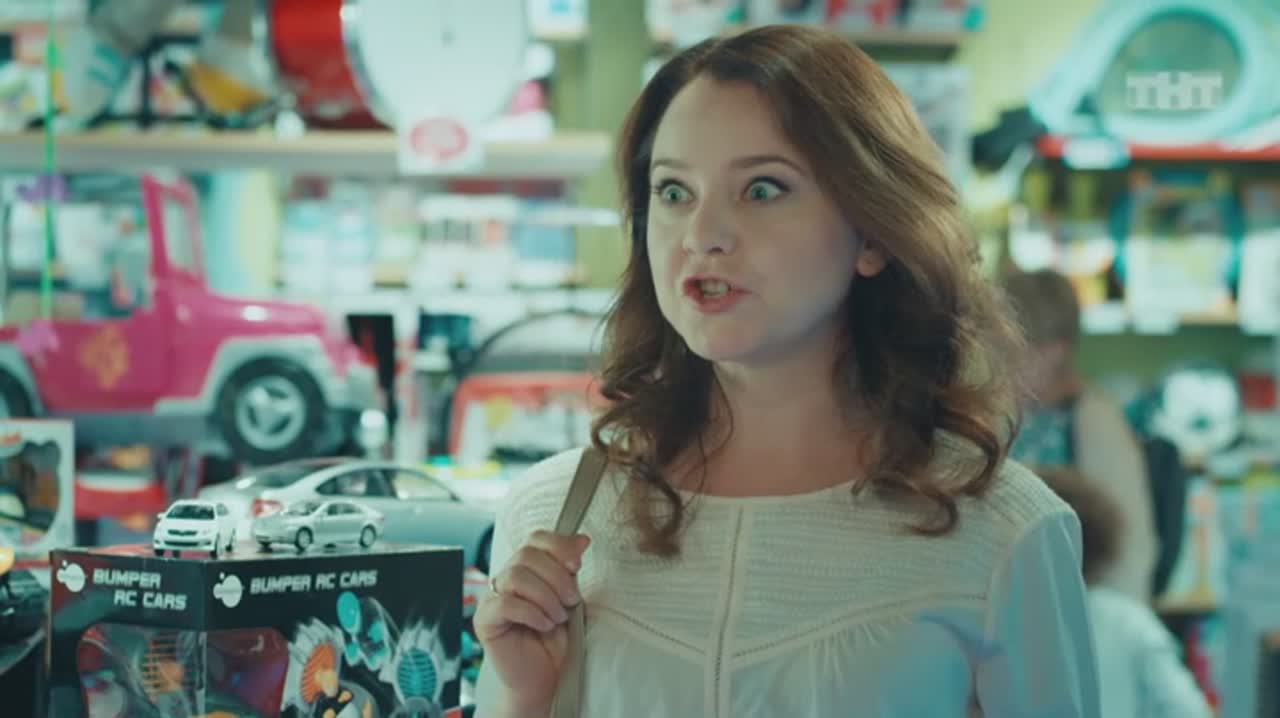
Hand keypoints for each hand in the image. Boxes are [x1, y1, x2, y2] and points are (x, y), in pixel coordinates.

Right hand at [474, 530, 591, 712]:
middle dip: (557, 576)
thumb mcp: (571, 600)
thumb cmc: (557, 642)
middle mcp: (507, 579)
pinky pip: (505, 603)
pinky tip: (544, 625)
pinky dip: (532, 613)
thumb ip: (571, 570)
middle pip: (526, 554)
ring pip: (515, 576)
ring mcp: (493, 598)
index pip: (536, 539)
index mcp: (528, 569)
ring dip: (545, 596)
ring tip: (558, 617)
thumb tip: (582, 539)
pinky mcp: (485, 620)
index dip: (557, 545)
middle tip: (571, 600)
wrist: (546, 679)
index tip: (577, 564)